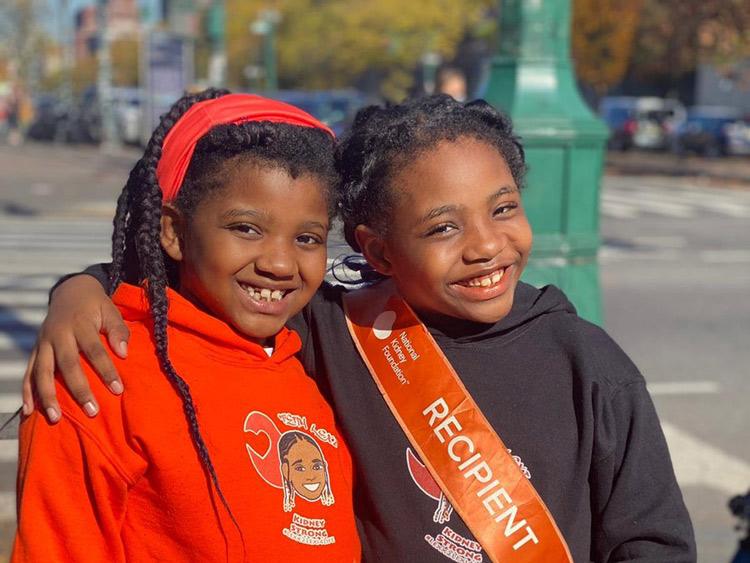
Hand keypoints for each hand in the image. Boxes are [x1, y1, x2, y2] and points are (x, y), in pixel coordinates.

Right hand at [22, 275, 128, 422]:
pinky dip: (27, 391)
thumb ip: (118, 330)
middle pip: (67, 365)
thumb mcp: (111, 310)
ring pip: (43, 372)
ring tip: (56, 418)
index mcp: (79, 324)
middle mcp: (58, 334)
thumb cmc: (96, 306)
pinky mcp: (35, 350)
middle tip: (92, 411)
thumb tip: (123, 353)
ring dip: (48, 396)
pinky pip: (28, 372)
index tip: (118, 389)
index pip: (94, 350)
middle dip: (79, 390)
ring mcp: (43, 343)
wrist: (71, 291)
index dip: (106, 370)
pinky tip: (29, 410)